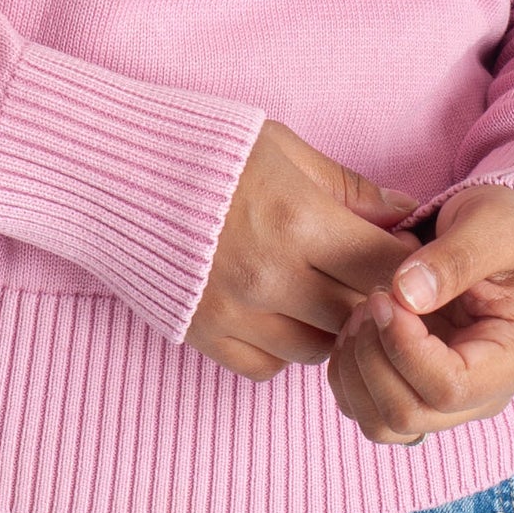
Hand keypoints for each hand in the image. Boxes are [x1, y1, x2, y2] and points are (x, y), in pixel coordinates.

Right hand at [186, 120, 420, 381]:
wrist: (107, 170)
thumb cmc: (198, 146)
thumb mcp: (280, 148)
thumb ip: (346, 187)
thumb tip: (404, 213)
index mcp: (296, 219)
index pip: (384, 264)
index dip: (406, 263)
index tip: (405, 252)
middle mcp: (270, 275)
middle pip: (358, 312)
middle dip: (373, 295)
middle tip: (364, 272)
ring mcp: (235, 313)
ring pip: (318, 349)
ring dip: (329, 325)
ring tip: (319, 290)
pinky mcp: (204, 336)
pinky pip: (267, 366)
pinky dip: (281, 347)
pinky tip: (277, 312)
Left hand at [327, 183, 513, 446]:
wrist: (511, 236)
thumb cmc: (512, 228)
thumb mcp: (493, 226)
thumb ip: (454, 258)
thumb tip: (406, 294)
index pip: (449, 388)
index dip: (403, 347)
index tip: (384, 295)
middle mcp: (483, 394)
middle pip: (409, 414)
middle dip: (372, 356)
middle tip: (370, 299)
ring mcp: (449, 398)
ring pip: (383, 424)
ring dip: (355, 371)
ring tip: (360, 312)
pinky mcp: (419, 388)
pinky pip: (368, 409)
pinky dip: (347, 374)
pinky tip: (355, 326)